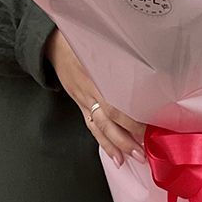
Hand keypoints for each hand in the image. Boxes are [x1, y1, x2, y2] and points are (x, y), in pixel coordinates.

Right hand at [44, 28, 146, 167]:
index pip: (114, 102)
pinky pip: (90, 125)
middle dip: (124, 137)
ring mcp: (82, 99)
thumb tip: (145, 66)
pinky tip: (113, 153)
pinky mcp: (80, 104)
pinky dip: (102, 141)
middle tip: (141, 150)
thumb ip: (118, 56)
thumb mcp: (100, 44)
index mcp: (95, 74)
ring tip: (127, 158)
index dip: (129, 117)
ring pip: (98, 126)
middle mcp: (89, 90)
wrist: (54, 45)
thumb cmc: (80, 42)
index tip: (147, 124)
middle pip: (107, 118)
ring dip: (114, 144)